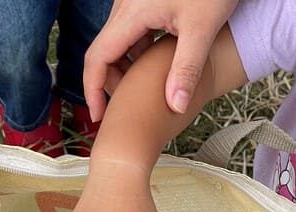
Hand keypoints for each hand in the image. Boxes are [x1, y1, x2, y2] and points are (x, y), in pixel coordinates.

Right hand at [83, 0, 238, 120]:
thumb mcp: (201, 29)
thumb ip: (186, 69)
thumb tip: (175, 108)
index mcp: (131, 14)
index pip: (97, 58)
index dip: (93, 90)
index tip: (99, 116)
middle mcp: (125, 7)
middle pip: (104, 52)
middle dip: (110, 83)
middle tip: (125, 110)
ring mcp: (134, 3)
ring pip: (118, 43)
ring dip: (125, 69)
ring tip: (143, 94)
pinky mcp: (146, 2)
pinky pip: (132, 33)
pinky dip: (137, 55)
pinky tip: (158, 69)